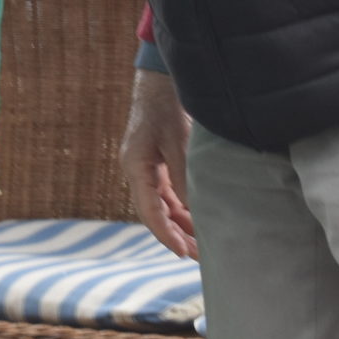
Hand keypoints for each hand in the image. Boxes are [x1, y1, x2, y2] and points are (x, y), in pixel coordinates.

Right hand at [119, 71, 196, 259]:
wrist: (161, 80)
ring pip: (164, 206)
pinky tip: (200, 222)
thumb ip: (183, 175)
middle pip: (155, 213)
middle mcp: (138, 172)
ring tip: (204, 246)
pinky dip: (184, 209)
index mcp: (135, 166)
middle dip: (176, 237)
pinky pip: (169, 195)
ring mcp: (147, 169)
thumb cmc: (167, 106)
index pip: (148, 210)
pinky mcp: (158, 165)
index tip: (181, 252)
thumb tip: (193, 211)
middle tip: (199, 258)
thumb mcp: (178, 141)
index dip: (165, 234)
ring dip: (182, 225)